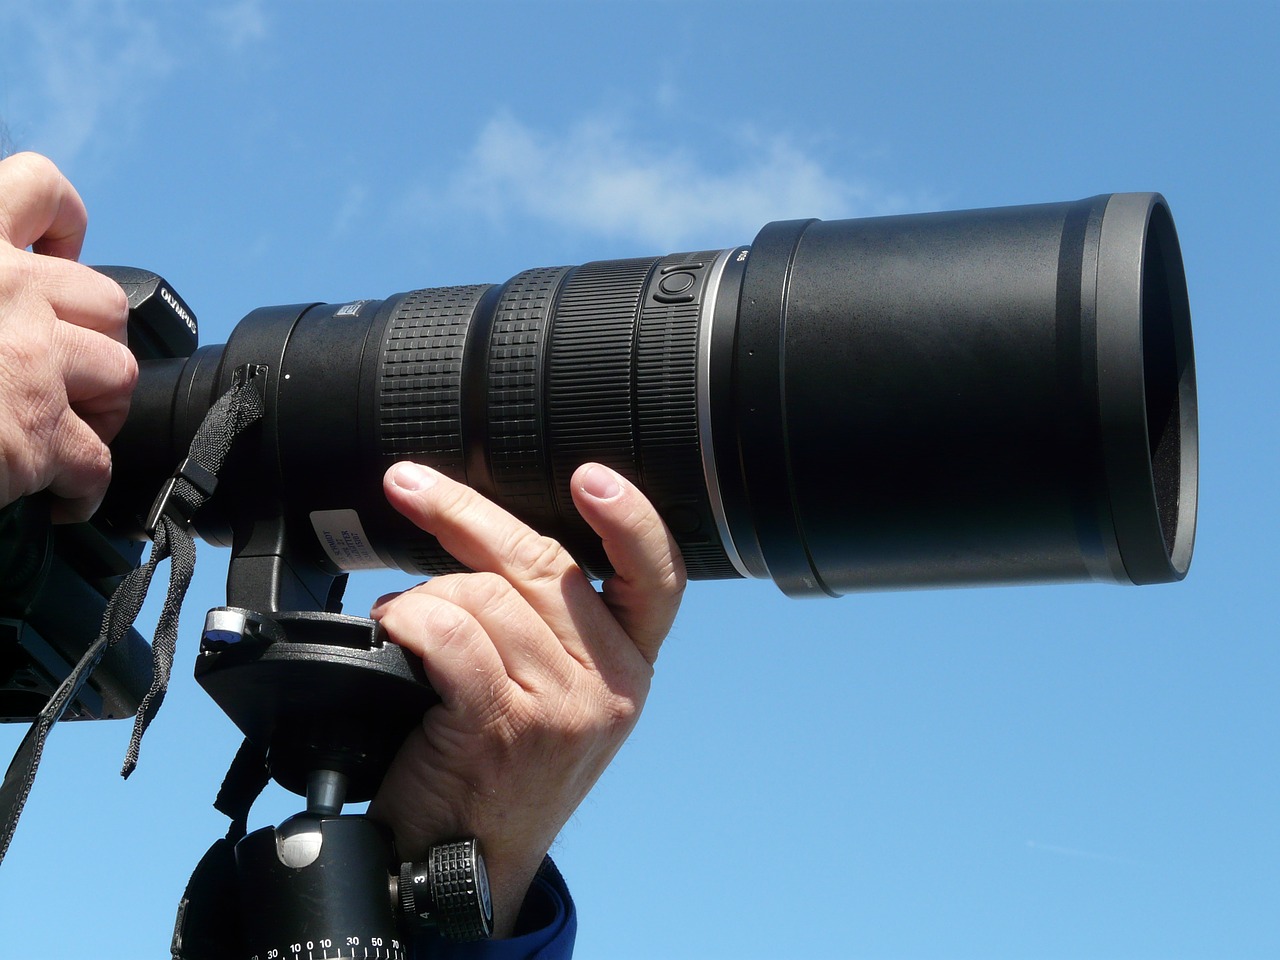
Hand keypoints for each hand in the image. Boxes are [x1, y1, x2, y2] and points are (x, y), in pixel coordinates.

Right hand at [0, 152, 134, 519]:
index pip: (36, 187)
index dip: (59, 223)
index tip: (51, 255)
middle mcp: (5, 289)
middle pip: (102, 300)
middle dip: (93, 338)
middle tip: (64, 369)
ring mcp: (31, 360)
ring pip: (119, 373)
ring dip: (101, 406)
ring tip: (66, 427)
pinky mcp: (38, 433)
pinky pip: (96, 459)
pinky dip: (85, 485)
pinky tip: (59, 498)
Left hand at [368, 460, 684, 937]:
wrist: (464, 866)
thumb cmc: (499, 771)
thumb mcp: (557, 697)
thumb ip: (550, 623)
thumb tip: (487, 535)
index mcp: (629, 664)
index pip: (657, 576)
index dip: (630, 518)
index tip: (592, 476)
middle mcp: (609, 682)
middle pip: (544, 562)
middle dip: (464, 511)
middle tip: (410, 485)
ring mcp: (562, 706)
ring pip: (484, 594)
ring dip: (424, 594)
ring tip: (401, 621)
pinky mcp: (506, 726)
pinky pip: (451, 633)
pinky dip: (409, 620)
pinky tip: (395, 635)